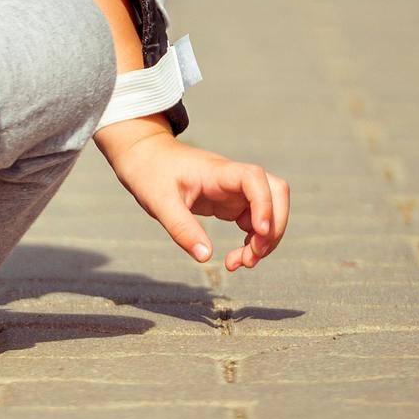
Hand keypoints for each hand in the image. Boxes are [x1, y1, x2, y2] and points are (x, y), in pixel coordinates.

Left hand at [110, 135, 289, 271]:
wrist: (143, 155)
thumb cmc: (149, 172)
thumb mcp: (159, 202)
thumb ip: (182, 228)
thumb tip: (207, 258)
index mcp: (217, 172)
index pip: (254, 178)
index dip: (264, 203)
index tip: (259, 231)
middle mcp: (231, 179)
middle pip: (276, 193)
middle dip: (275, 227)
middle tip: (253, 255)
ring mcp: (233, 191)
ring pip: (269, 211)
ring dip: (265, 239)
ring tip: (240, 264)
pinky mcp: (228, 203)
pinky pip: (254, 222)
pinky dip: (253, 241)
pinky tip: (236, 258)